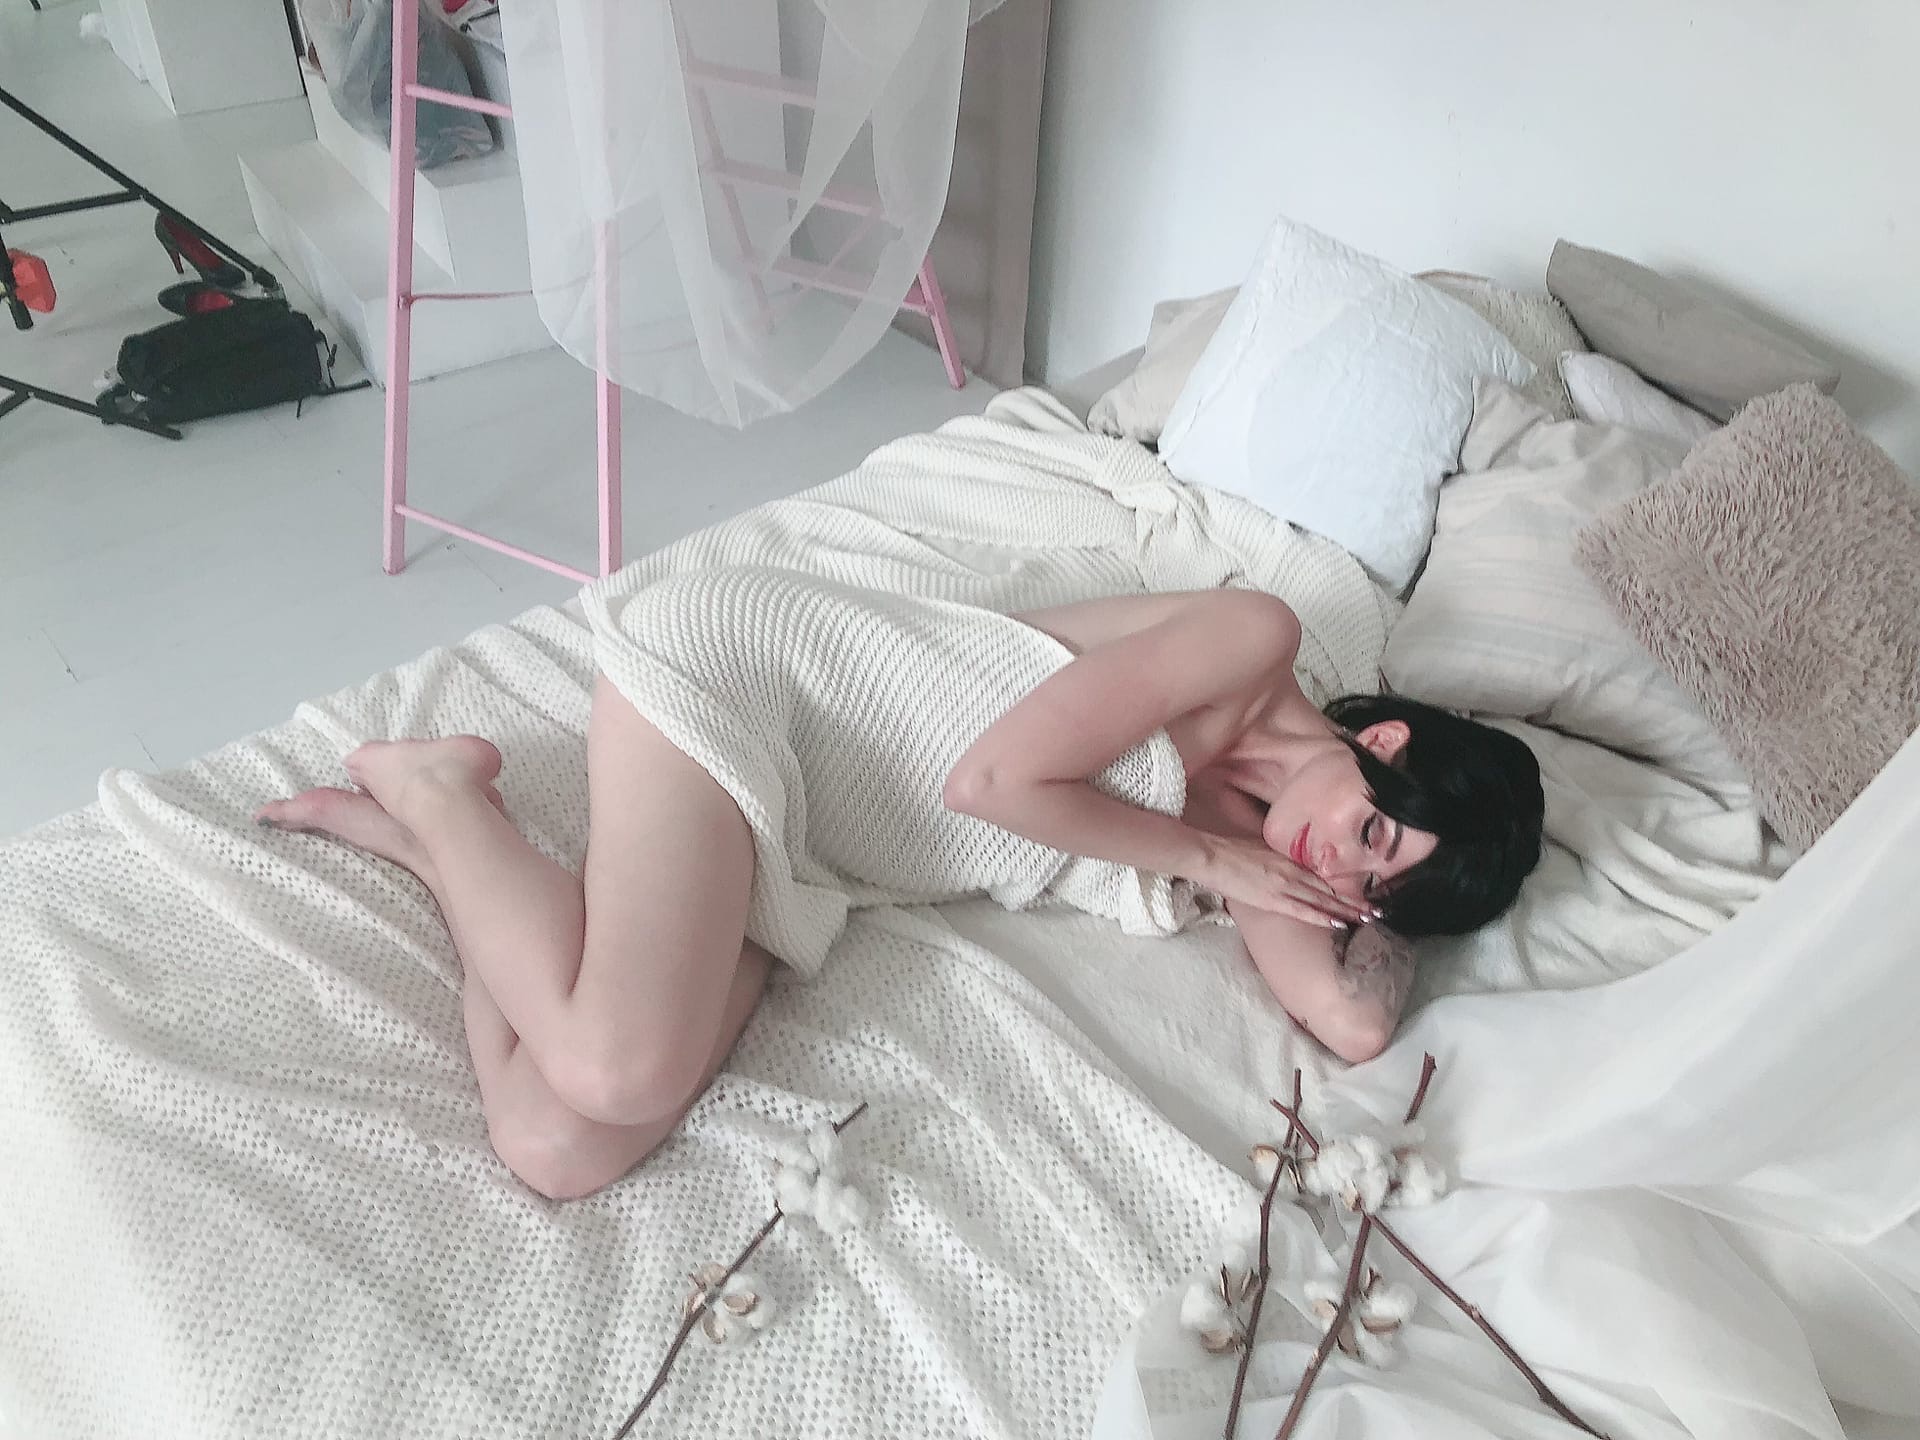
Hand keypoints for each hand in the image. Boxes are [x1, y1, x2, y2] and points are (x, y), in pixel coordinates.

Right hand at [1199, 834, 1376, 929]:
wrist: (1213, 857)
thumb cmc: (1233, 851)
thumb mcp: (1263, 850)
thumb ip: (1283, 859)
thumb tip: (1295, 866)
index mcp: (1291, 860)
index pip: (1326, 876)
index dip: (1347, 887)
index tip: (1365, 894)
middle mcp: (1293, 872)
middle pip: (1330, 890)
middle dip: (1355, 902)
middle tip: (1376, 910)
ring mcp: (1284, 887)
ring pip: (1322, 901)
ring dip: (1345, 911)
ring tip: (1366, 919)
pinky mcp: (1273, 900)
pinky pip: (1303, 911)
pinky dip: (1321, 917)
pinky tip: (1338, 923)